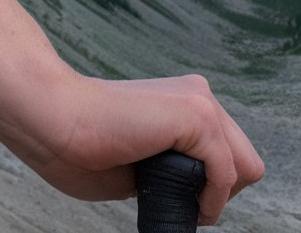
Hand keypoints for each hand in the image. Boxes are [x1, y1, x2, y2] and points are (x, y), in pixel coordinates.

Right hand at [26, 73, 263, 225]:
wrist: (53, 122)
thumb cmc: (83, 148)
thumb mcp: (143, 162)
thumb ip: (174, 169)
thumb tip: (199, 198)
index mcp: (185, 102)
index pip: (229, 154)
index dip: (211, 187)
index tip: (181, 201)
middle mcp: (199, 95)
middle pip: (246, 161)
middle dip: (221, 193)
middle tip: (184, 206)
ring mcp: (200, 102)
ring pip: (246, 167)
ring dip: (218, 197)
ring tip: (183, 205)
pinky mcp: (197, 115)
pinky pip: (227, 171)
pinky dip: (213, 199)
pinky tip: (189, 205)